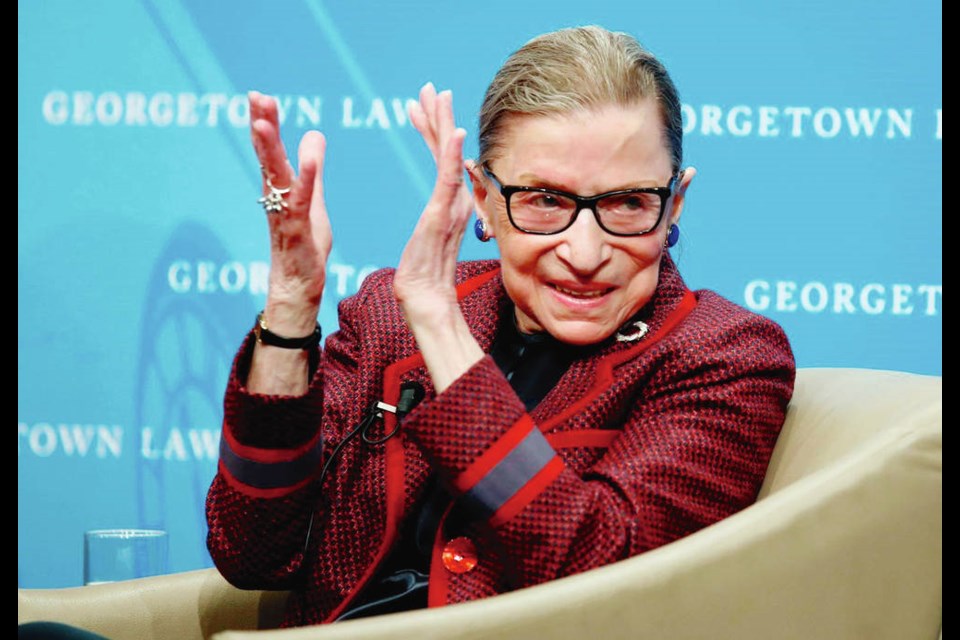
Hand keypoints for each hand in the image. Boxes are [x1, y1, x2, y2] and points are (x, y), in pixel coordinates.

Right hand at [249, 91, 331, 335]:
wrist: (299, 288)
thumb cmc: (304, 246)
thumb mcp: (314, 200)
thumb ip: (312, 170)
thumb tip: (315, 134)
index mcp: (280, 189)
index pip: (271, 150)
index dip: (265, 123)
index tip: (259, 96)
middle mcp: (276, 199)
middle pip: (267, 157)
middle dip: (262, 126)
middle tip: (255, 96)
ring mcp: (284, 215)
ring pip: (275, 177)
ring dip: (270, 149)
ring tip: (262, 122)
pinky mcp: (296, 232)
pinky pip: (301, 202)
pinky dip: (307, 179)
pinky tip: (311, 158)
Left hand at [393, 84, 483, 392]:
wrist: (425, 303)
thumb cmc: (422, 280)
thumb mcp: (425, 243)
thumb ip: (433, 225)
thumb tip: (436, 218)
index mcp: (449, 205)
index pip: (439, 160)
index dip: (432, 131)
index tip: (422, 105)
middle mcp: (455, 201)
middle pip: (445, 151)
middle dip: (438, 116)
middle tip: (430, 87)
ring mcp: (451, 207)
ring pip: (448, 157)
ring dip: (443, 124)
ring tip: (436, 95)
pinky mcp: (443, 216)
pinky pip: (449, 180)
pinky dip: (451, 155)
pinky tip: (452, 132)